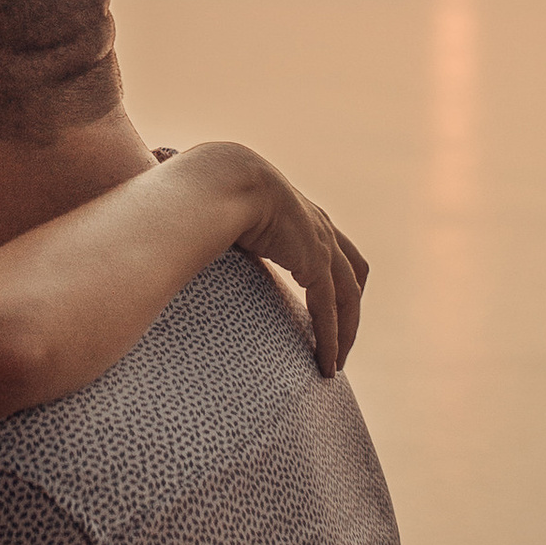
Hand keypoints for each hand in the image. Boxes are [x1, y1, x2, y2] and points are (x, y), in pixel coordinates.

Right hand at [228, 159, 368, 372]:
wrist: (226, 179)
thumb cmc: (214, 191)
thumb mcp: (228, 211)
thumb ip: (224, 228)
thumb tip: (192, 236)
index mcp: (303, 215)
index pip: (333, 251)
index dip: (334, 280)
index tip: (323, 310)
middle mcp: (321, 229)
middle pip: (353, 274)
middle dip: (350, 309)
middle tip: (339, 342)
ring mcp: (322, 246)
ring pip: (348, 299)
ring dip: (345, 334)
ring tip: (332, 365)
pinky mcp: (315, 264)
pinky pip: (329, 311)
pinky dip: (329, 339)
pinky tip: (324, 364)